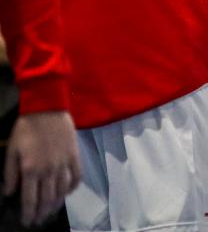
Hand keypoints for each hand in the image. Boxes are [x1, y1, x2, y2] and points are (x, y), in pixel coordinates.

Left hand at [3, 111, 79, 226]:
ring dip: (57, 204)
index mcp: (31, 170)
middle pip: (47, 199)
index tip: (27, 222)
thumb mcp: (11, 150)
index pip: (30, 199)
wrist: (48, 109)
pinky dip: (73, 188)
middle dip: (42, 213)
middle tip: (39, 221)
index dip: (28, 213)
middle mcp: (48, 170)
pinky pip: (76, 177)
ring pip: (62, 191)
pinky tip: (68, 192)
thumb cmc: (26, 129)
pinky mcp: (75, 156)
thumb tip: (10, 192)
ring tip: (52, 211)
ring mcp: (63, 164)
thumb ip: (10, 173)